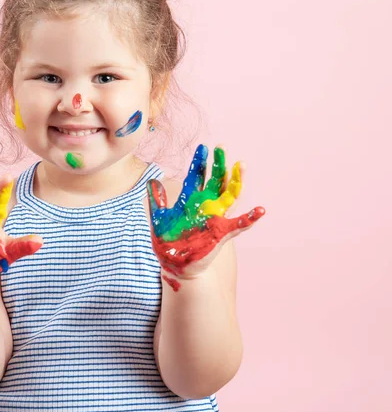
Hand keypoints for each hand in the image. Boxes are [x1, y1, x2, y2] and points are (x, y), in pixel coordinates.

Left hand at [147, 145, 264, 290]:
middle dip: (218, 164)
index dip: (199, 162)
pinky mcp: (221, 232)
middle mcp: (204, 205)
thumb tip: (152, 180)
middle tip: (220, 147)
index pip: (196, 176)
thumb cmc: (166, 241)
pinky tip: (260, 210)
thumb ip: (157, 200)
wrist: (175, 264)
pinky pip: (239, 225)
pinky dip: (250, 218)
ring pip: (229, 195)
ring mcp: (214, 217)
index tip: (203, 146)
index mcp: (189, 200)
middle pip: (215, 180)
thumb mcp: (159, 218)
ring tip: (241, 165)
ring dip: (236, 181)